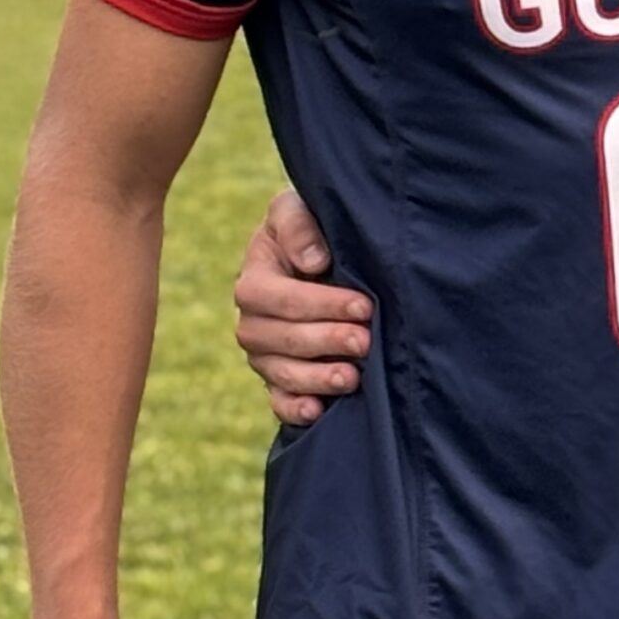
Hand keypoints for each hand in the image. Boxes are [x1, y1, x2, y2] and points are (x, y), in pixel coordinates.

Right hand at [232, 188, 368, 425]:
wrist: (327, 252)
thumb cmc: (313, 225)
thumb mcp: (298, 207)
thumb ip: (298, 225)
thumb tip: (312, 261)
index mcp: (255, 277)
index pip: (274, 297)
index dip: (318, 303)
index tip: (362, 304)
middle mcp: (253, 319)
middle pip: (276, 338)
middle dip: (323, 341)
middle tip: (364, 340)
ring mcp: (265, 352)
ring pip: (277, 372)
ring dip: (315, 377)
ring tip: (352, 378)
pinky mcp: (279, 377)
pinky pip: (276, 399)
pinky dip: (294, 408)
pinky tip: (319, 411)